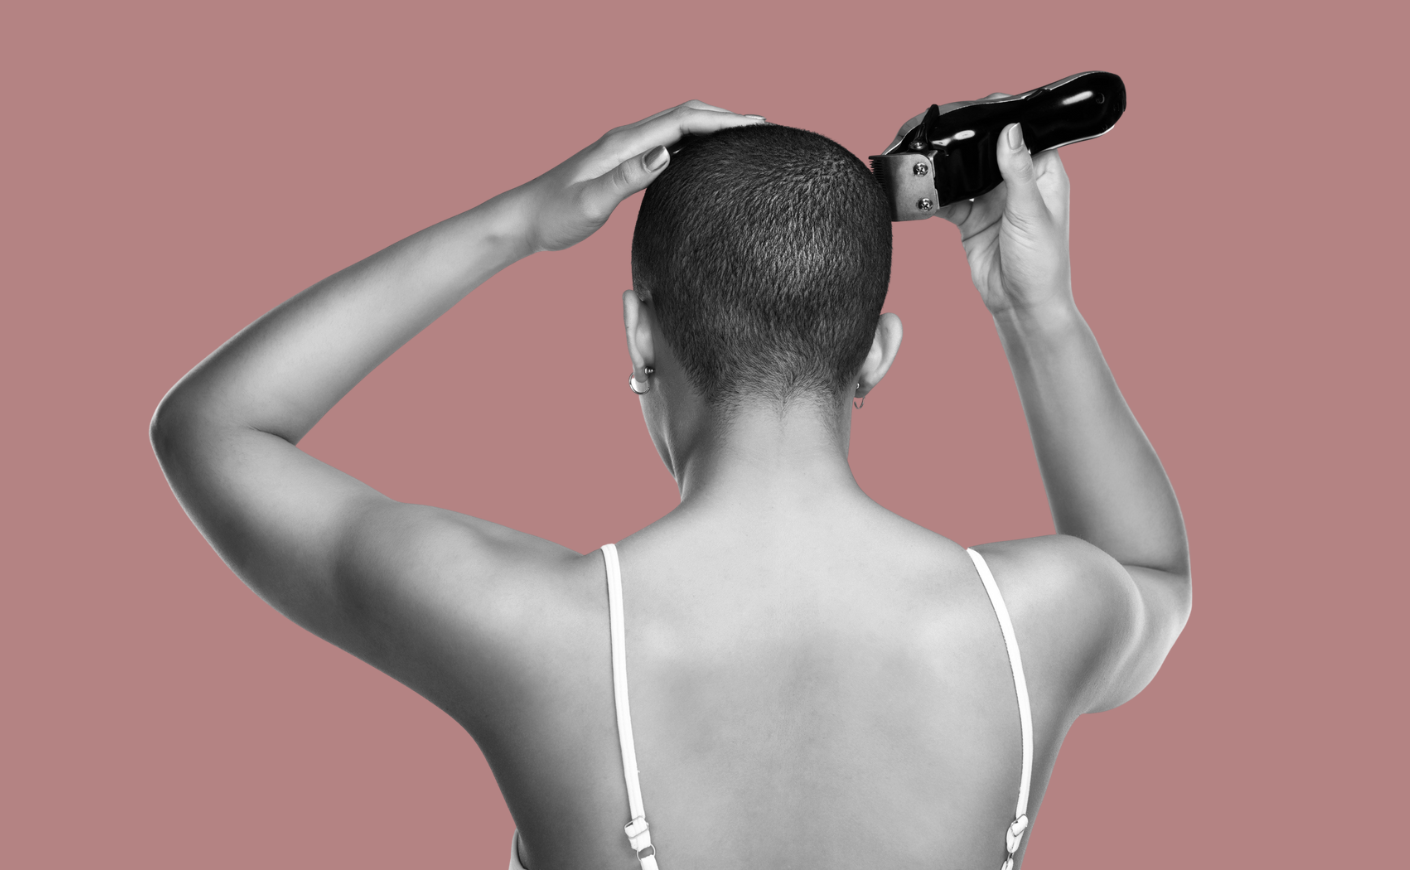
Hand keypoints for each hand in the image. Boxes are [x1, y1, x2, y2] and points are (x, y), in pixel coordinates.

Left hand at [516, 101, 764, 252]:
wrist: (524, 220)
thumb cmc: (554, 215)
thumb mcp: (589, 202)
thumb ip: (625, 179)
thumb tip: (664, 156)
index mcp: (624, 144)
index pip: (682, 121)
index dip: (721, 121)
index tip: (755, 126)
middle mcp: (627, 141)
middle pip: (685, 117)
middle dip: (724, 118)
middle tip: (762, 129)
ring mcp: (626, 153)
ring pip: (678, 131)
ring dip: (711, 130)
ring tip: (744, 140)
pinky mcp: (623, 167)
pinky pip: (668, 148)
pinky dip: (694, 147)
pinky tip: (708, 161)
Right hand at [928, 94, 1072, 316]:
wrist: (1021, 307)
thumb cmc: (1042, 264)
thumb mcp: (1031, 213)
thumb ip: (1017, 172)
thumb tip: (1010, 130)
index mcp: (1042, 173)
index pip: (1022, 132)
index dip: (1001, 117)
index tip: (975, 108)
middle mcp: (1016, 182)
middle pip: (986, 148)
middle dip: (964, 140)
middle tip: (938, 129)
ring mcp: (992, 200)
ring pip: (964, 172)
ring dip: (946, 168)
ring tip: (925, 160)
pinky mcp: (971, 219)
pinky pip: (948, 200)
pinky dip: (933, 197)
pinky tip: (922, 194)